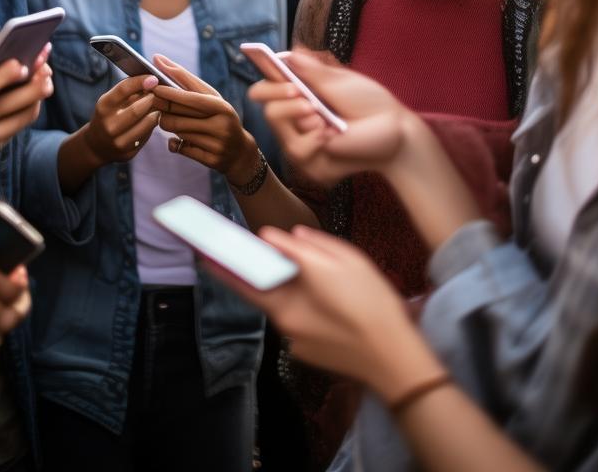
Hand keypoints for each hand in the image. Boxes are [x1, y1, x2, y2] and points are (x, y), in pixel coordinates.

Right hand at [82, 74, 161, 163]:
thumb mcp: (111, 101)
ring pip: (147, 124)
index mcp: (103, 106)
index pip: (123, 89)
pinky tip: (152, 121)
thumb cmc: (108, 116)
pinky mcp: (128, 153)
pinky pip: (147, 136)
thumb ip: (128, 91)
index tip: (154, 78)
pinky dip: (152, 126)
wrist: (96, 145)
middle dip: (152, 99)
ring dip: (156, 113)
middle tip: (159, 94)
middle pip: (138, 109)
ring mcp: (118, 141)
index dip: (141, 81)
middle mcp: (108, 125)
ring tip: (158, 108)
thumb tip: (151, 79)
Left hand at [152, 55, 260, 186]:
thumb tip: (157, 58)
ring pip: (177, 133)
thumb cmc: (219, 115)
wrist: (239, 151)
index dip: (169, 92)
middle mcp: (221, 126)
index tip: (153, 86)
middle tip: (153, 102)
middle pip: (179, 118)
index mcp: (221, 107)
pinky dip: (173, 143)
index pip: (190, 99)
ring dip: (167, 125)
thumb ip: (183, 78)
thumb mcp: (209, 96)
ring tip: (167, 119)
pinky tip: (175, 140)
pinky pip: (181, 149)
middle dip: (163, 109)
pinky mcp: (211, 161)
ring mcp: (217, 145)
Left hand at [206, 224, 429, 401]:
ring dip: (288, 288)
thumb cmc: (373, 304)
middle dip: (250, 270)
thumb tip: (279, 238)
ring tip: (308, 272)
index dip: (221, 264)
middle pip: (262, 290)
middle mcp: (286, 324)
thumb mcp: (343, 262)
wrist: (396, 359)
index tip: (201, 251)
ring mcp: (296, 342)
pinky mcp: (308, 353)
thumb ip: (306, 248)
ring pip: (285, 304)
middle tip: (228, 250)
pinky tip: (332, 300)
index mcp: (289, 302)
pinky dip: (306, 305)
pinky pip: (300, 320)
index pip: (245, 278)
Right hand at [248, 50, 414, 184]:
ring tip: (320, 116)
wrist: (392, 128)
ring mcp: (301, 139)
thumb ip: (312, 70)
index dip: (267, 80)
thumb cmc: (368, 102)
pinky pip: (296, 150)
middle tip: (298, 91)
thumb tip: (289, 53)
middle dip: (277, 94)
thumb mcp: (339, 80)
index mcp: (299, 93)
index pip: (267, 87)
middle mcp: (295, 117)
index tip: (274, 69)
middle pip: (265, 105)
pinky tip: (330, 135)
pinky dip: (312, 139)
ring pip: (275, 126)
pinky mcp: (311, 162)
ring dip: (295, 115)